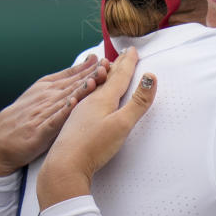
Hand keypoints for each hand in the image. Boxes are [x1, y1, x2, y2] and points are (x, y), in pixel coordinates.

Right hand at [0, 55, 109, 175]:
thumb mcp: (43, 90)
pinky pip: (53, 120)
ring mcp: (43, 113)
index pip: (74, 75)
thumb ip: (67, 77)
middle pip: (72, 85)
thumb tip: (90, 61)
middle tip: (106, 66)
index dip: (91, 68)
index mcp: (49, 87)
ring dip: (80, 91)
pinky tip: (73, 105)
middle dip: (90, 75)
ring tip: (94, 81)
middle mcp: (47, 97)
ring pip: (65, 100)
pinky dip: (63, 112)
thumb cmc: (26, 114)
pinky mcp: (39, 130)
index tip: (107, 61)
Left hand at [37, 47, 156, 210]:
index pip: (119, 76)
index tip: (133, 50)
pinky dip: (94, 90)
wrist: (64, 165)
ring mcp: (81, 111)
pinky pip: (88, 98)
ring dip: (104, 76)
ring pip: (96, 87)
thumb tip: (150, 77)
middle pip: (107, 79)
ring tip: (107, 68)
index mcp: (103, 98)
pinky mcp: (76, 122)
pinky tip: (90, 95)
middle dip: (117, 65)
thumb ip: (138, 102)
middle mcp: (90, 100)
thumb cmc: (93, 146)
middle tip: (124, 54)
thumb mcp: (122, 124)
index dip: (128, 63)